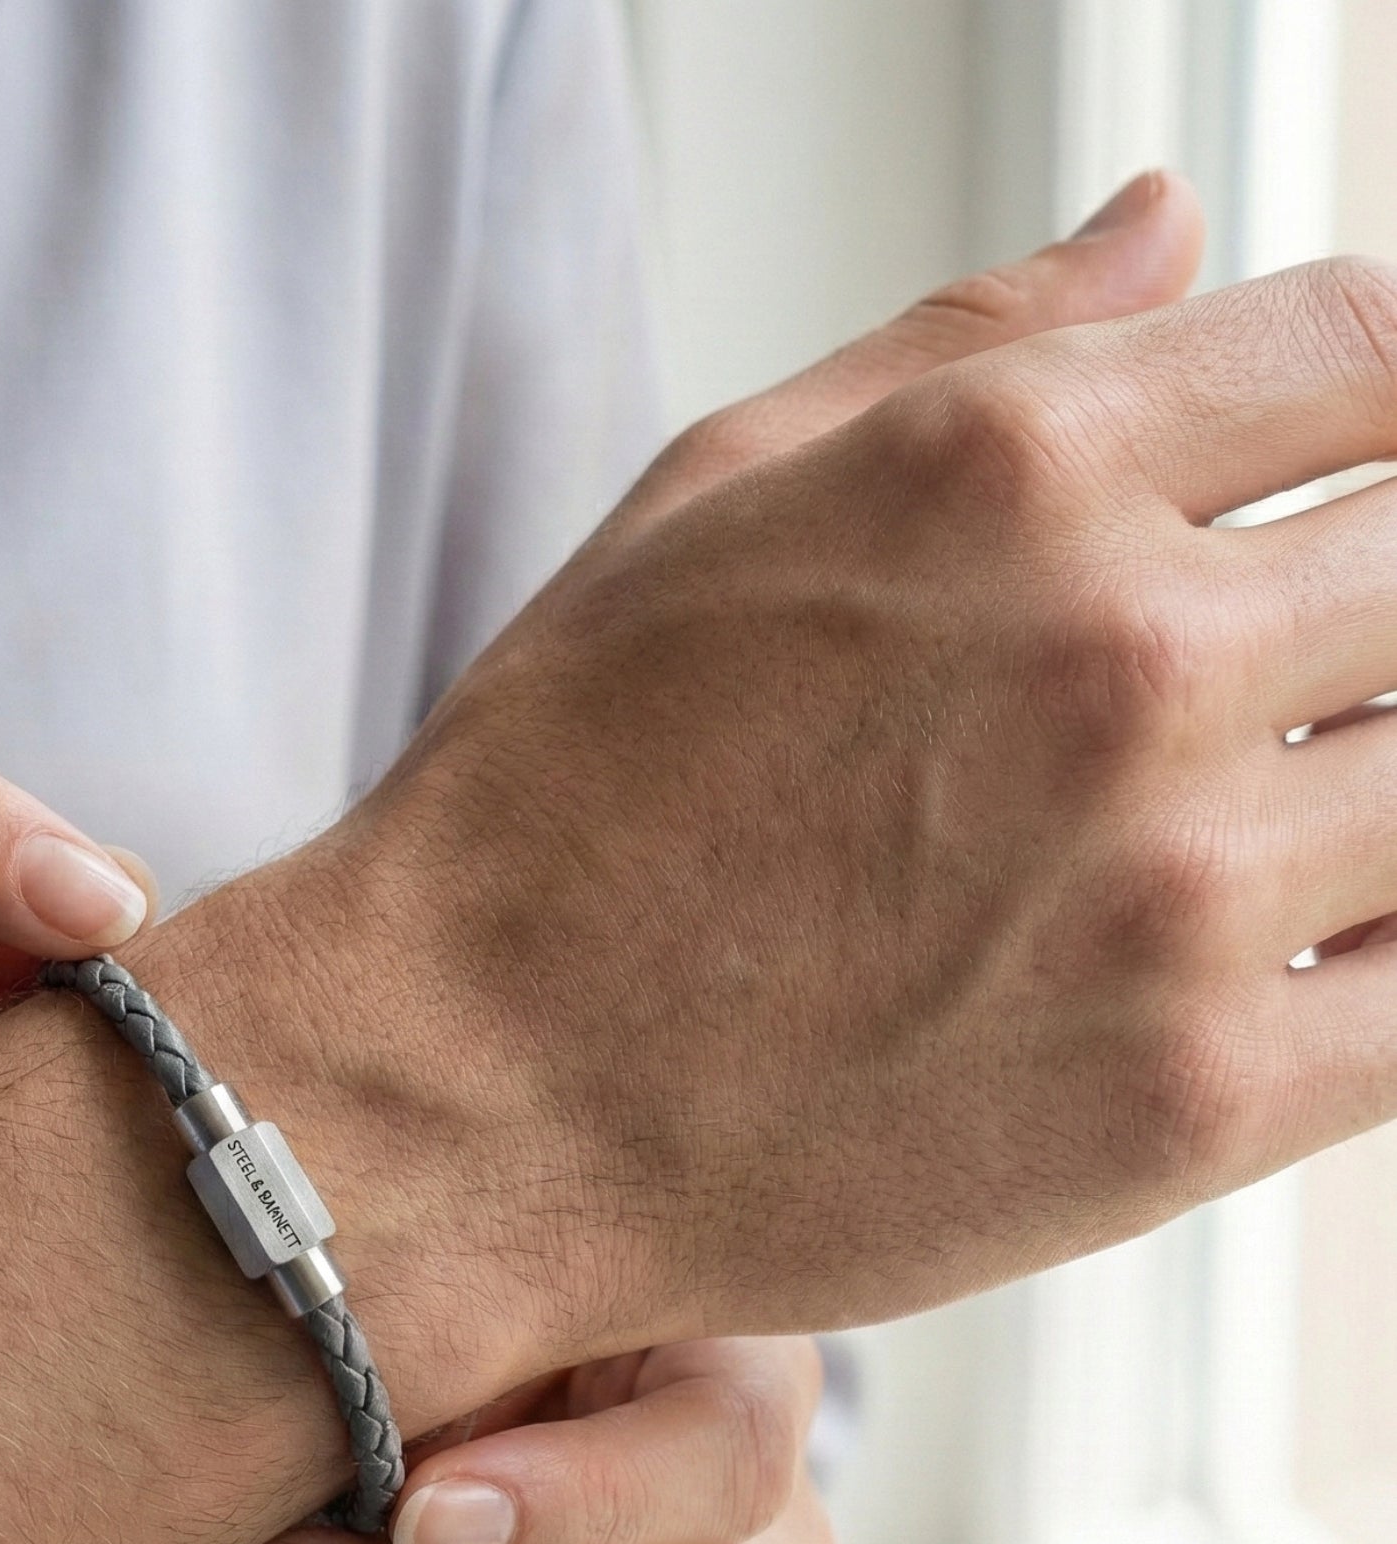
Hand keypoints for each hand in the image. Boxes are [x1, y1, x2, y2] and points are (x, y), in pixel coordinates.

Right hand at [295, 177, 1396, 1382]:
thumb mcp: (708, 504)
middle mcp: (1119, 656)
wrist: (453, 1105)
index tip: (1341, 481)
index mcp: (1009, 471)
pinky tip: (1282, 955)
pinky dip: (1386, 959)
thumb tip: (1168, 224)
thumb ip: (965, 341)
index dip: (1379, 406)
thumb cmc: (546, 816)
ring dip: (1364, 783)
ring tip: (1240, 824)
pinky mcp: (1197, 1104)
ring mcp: (1177, 891)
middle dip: (1369, 600)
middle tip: (1260, 681)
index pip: (1371, 347)